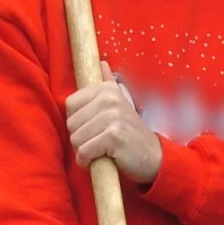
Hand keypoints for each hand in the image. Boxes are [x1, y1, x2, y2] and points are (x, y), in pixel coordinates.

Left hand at [65, 61, 162, 183]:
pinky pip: (84, 152)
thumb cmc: (130, 133)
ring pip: (76, 139)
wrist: (153, 156)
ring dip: (83, 151)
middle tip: (98, 143)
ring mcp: (112, 117)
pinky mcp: (113, 136)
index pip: (70, 104)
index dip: (77, 122)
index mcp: (107, 89)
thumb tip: (101, 63)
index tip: (92, 128)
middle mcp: (109, 99)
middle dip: (80, 139)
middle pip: (71, 123)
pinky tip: (99, 160)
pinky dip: (87, 161)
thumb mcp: (121, 104)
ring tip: (100, 151)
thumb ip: (108, 84)